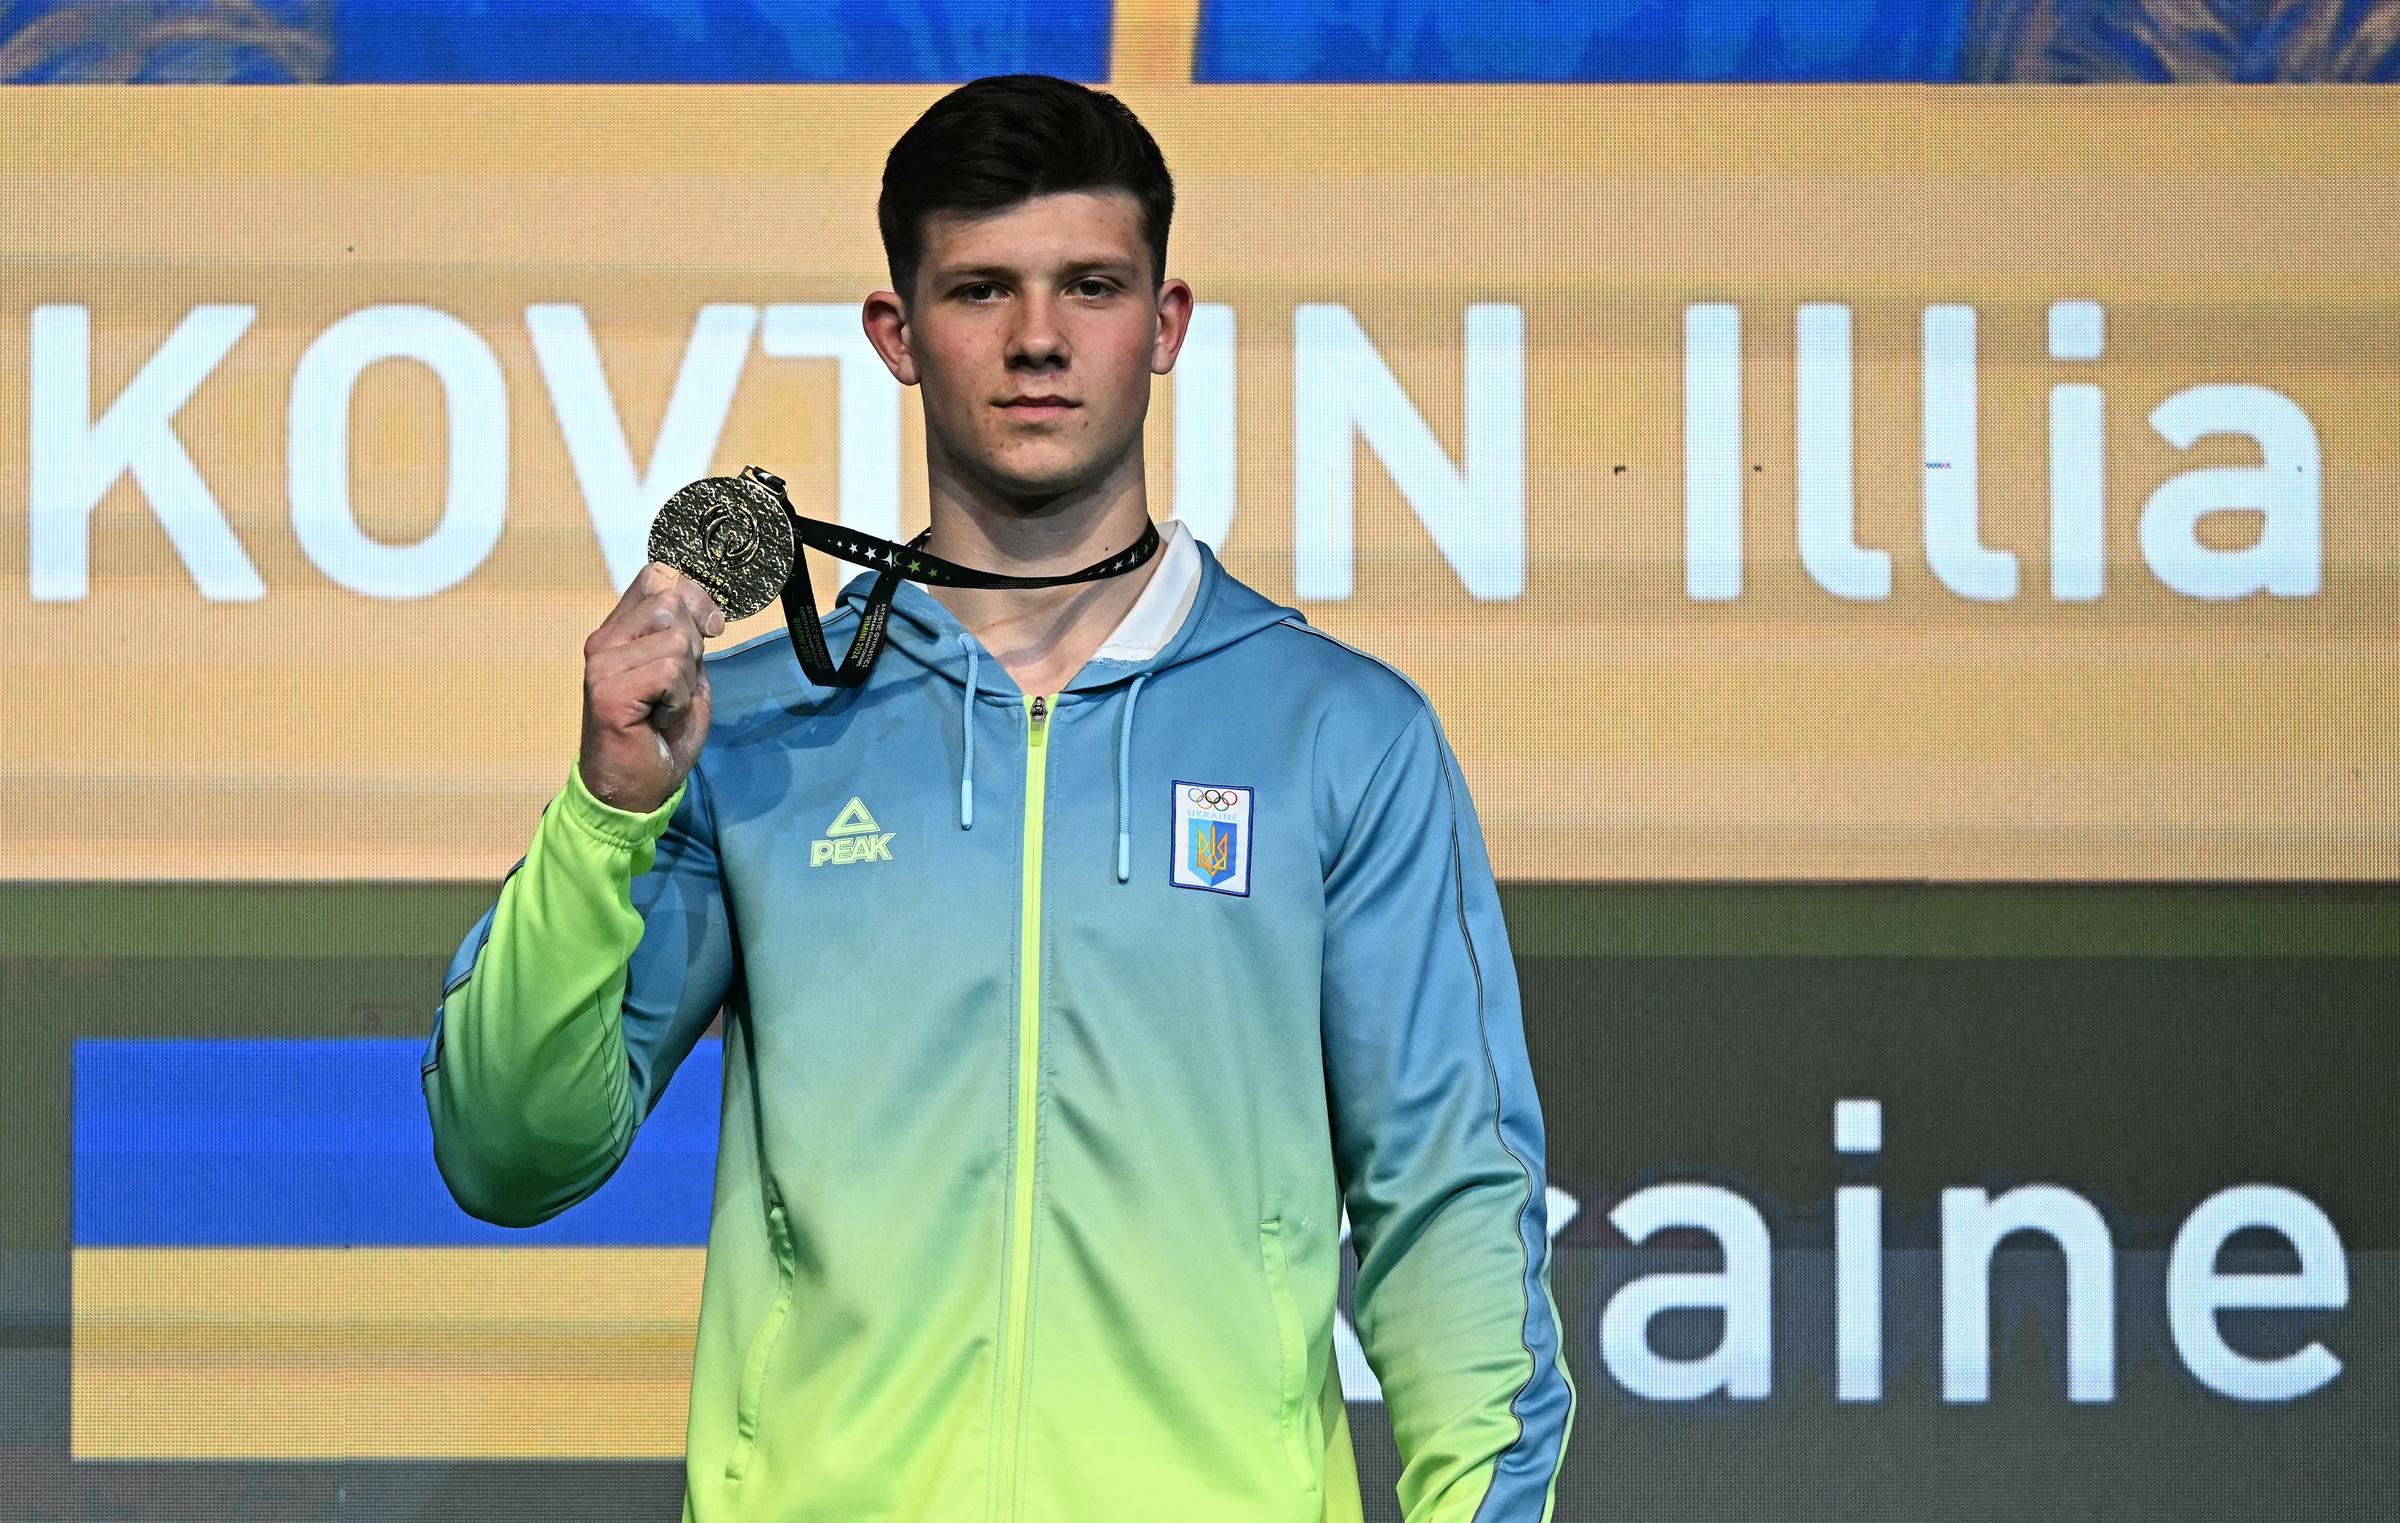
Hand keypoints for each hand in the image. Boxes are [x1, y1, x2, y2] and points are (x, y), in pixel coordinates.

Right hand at [577, 561, 725, 814]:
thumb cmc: (659, 735)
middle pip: (671, 603)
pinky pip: (670, 672)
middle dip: (692, 647)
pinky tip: (659, 719)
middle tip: (676, 688)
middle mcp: (604, 640)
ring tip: (665, 706)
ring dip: (686, 681)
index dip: (694, 595)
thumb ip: (687, 637)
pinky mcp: (608, 690)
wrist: (634, 789)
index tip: (712, 628)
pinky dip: (679, 701)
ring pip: (675, 640)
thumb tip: (703, 609)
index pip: (658, 576)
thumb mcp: (685, 676)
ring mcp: (601, 664)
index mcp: (619, 630)